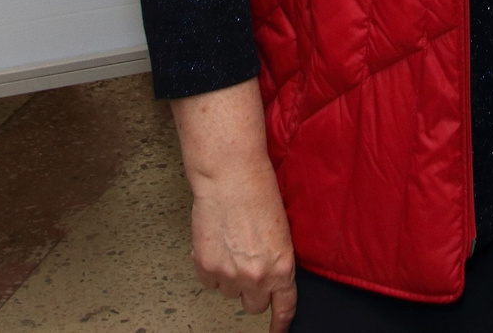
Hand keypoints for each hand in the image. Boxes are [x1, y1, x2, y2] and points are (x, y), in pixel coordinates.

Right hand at [188, 167, 296, 328]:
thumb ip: (276, 259)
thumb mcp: (281, 231)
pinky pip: (208, 282)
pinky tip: (216, 244)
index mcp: (282, 267)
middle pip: (253, 305)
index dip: (280, 324)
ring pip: (228, 292)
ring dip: (229, 276)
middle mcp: (257, 277)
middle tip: (247, 266)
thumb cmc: (258, 192)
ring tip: (231, 246)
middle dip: (251, 290)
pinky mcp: (207, 267)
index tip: (278, 331)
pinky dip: (210, 268)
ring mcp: (230, 275)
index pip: (284, 308)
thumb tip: (269, 274)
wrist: (230, 176)